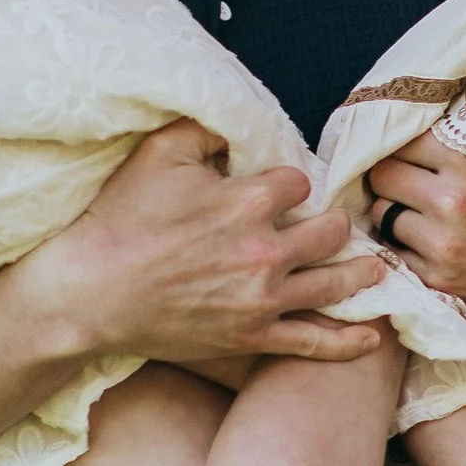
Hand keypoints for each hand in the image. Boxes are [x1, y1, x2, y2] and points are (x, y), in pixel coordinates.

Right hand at [18, 120, 385, 366]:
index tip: (281, 188)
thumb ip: (206, 128)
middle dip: (333, 223)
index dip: (292, 183)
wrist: (90, 292)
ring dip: (360, 272)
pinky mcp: (251, 337)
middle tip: (332, 224)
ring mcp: (261, 299)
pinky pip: (313, 342)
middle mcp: (264, 250)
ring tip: (376, 266)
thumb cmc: (121, 218)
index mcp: (246, 201)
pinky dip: (348, 342)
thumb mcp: (159, 152)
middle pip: (330, 230)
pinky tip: (371, 336)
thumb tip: (238, 122)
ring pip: (335, 283)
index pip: (300, 182)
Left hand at [365, 133, 465, 334]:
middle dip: (392, 172)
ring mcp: (443, 246)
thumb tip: (464, 95)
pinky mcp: (445, 282)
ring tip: (413, 207)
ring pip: (383, 217)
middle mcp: (449, 202)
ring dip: (394, 209)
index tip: (412, 145)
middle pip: (381, 176)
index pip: (402, 138)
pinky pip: (397, 258)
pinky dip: (404, 247)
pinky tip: (422, 240)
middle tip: (406, 174)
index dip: (405, 139)